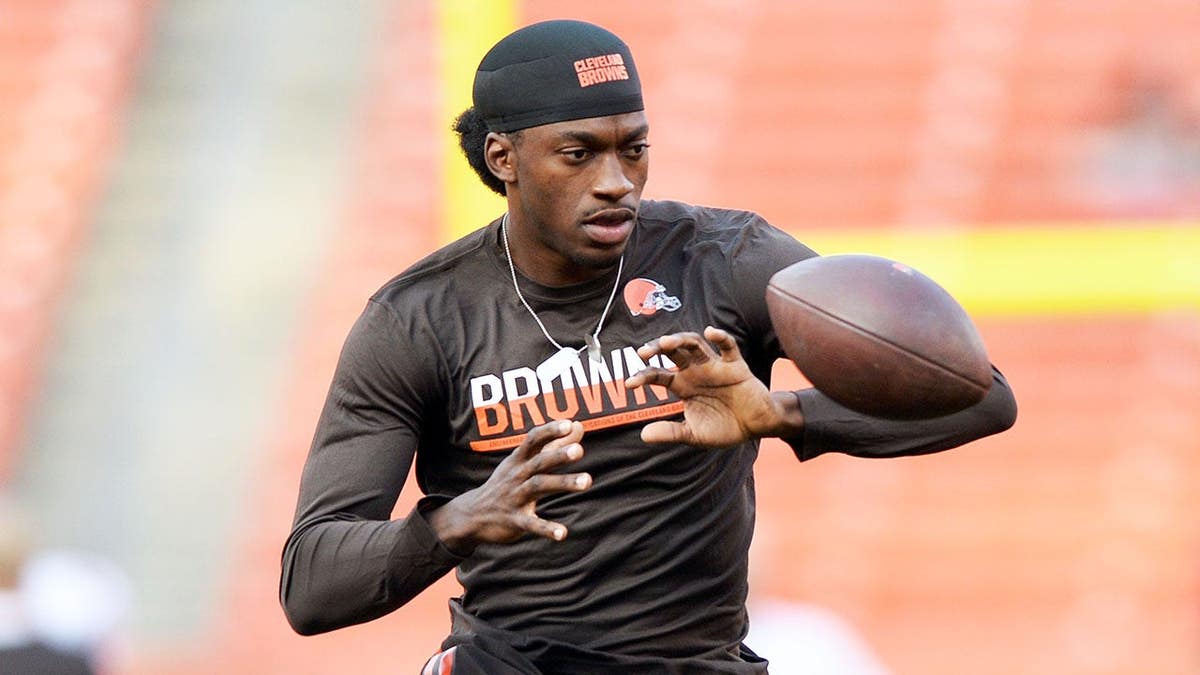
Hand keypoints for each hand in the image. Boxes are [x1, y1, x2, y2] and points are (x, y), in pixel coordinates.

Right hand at [430, 420, 589, 554]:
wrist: (472, 515)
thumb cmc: (507, 483)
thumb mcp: (525, 462)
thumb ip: (554, 444)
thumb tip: (579, 425)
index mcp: (519, 460)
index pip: (533, 440)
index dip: (550, 431)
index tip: (569, 424)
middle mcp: (517, 475)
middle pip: (539, 462)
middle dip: (558, 455)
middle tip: (579, 451)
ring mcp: (514, 498)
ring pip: (539, 487)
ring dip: (563, 483)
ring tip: (587, 481)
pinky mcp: (514, 521)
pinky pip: (531, 524)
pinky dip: (546, 529)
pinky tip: (563, 534)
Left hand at [625, 326, 800, 447]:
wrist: (756, 427)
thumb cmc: (724, 427)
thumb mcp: (694, 434)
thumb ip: (671, 433)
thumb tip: (643, 435)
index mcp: (682, 385)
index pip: (658, 375)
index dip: (643, 376)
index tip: (629, 384)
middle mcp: (695, 371)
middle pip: (672, 351)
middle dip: (656, 348)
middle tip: (642, 352)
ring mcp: (715, 366)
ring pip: (695, 344)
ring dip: (680, 340)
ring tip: (665, 342)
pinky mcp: (735, 366)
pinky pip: (728, 347)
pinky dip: (721, 337)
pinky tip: (711, 333)